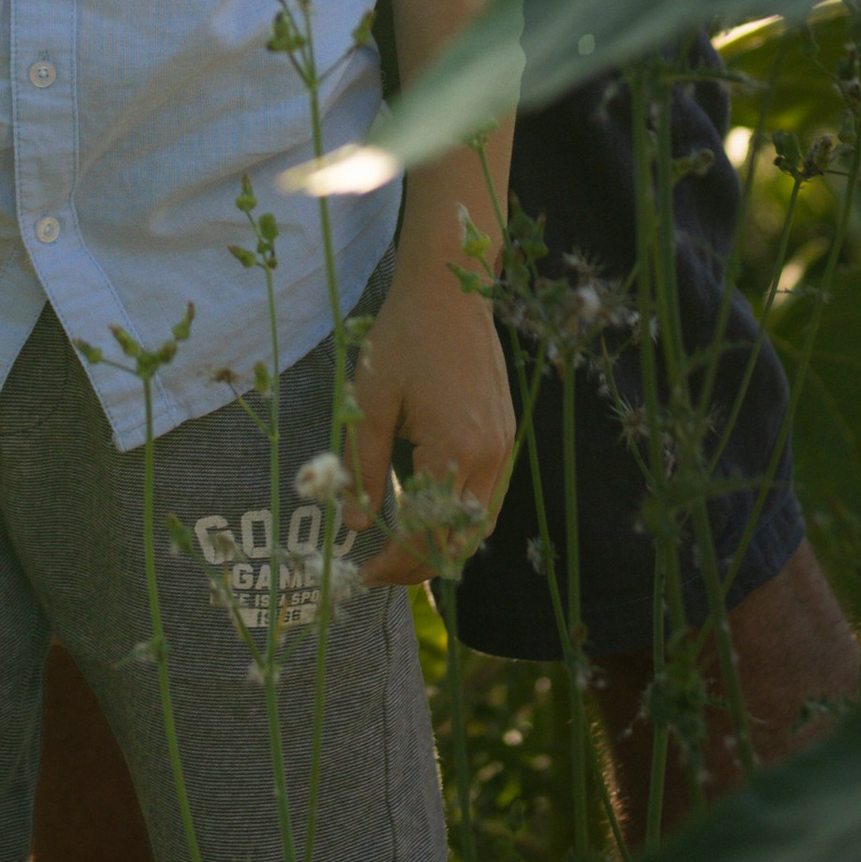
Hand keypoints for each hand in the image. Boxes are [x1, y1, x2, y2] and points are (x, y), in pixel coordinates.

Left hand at [348, 264, 513, 587]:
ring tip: (402, 549)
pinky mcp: (506, 434)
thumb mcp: (371, 400)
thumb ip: (362, 466)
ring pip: (479, 524)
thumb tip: (354, 525)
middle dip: (420, 565)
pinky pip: (488, 497)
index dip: (395, 565)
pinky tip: (431, 512)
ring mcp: (503, 447)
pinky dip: (461, 518)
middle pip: (459, 541)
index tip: (363, 574)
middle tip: (379, 569)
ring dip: (444, 545)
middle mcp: (488, 457)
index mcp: (454, 451)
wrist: (451, 287)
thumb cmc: (404, 337)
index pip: (427, 536)